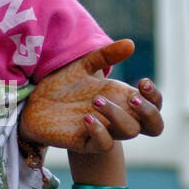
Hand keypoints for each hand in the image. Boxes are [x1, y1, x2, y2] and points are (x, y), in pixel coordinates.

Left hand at [19, 43, 163, 151]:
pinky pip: (103, 145)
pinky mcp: (85, 143)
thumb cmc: (61, 85)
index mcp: (122, 99)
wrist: (32, 103)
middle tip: (132, 96)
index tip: (143, 82)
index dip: (155, 98)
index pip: (154, 106)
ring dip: (117, 115)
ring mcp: (103, 131)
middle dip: (148, 111)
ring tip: (95, 100)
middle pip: (153, 125)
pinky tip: (86, 118)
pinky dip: (99, 132)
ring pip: (128, 132)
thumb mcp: (83, 65)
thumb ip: (105, 55)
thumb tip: (131, 44)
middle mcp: (117, 117)